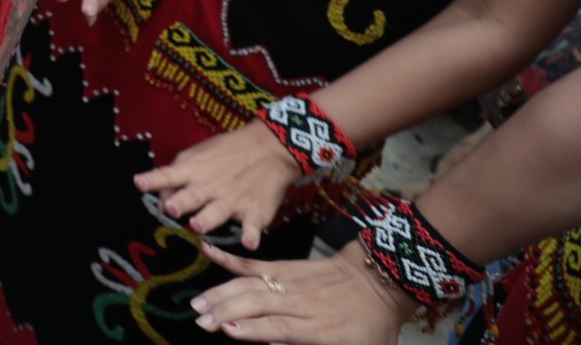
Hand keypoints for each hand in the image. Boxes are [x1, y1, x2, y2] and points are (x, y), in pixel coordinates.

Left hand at [135, 121, 300, 248]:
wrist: (269, 149)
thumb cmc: (226, 154)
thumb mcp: (197, 155)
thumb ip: (177, 174)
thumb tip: (160, 198)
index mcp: (193, 171)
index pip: (168, 175)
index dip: (153, 180)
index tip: (139, 183)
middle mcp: (210, 187)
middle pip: (191, 197)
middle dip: (180, 203)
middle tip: (171, 209)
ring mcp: (232, 201)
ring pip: (216, 213)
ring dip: (207, 219)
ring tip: (197, 226)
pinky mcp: (254, 213)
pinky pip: (252, 227)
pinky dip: (252, 235)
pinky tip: (249, 243)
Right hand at [189, 242, 410, 341]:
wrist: (383, 279)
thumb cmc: (373, 324)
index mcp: (323, 328)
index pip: (282, 326)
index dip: (255, 328)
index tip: (228, 329)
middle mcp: (303, 303)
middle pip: (259, 304)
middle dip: (226, 311)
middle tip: (201, 320)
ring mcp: (292, 282)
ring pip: (251, 284)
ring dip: (221, 292)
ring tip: (197, 303)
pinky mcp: (287, 267)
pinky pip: (255, 263)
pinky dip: (229, 258)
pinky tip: (206, 251)